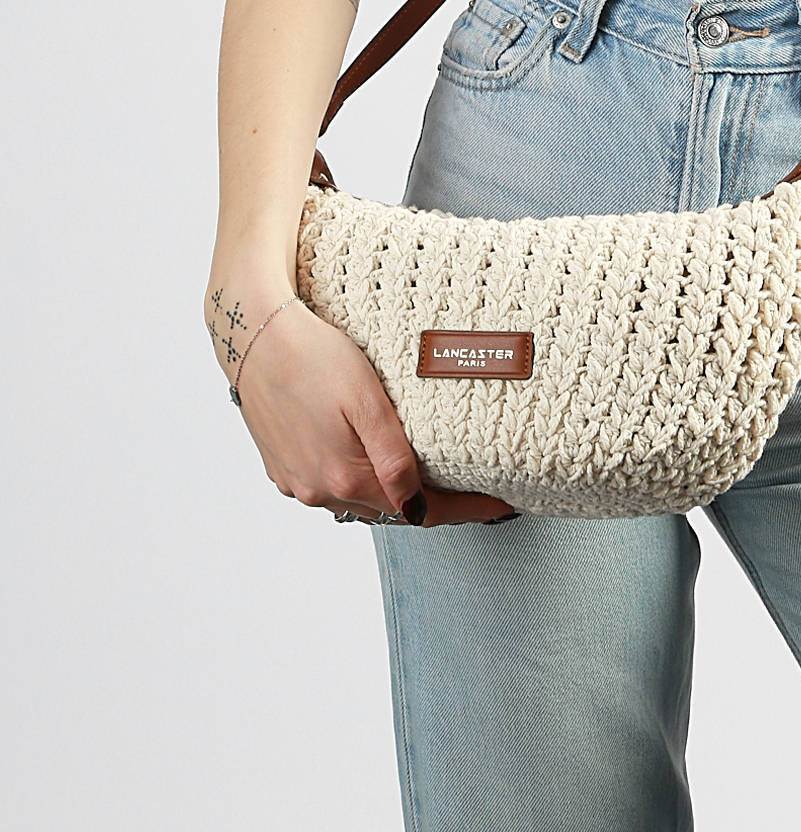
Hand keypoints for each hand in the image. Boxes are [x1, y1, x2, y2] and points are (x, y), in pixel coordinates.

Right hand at [205, 276, 516, 526]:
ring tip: (427, 474)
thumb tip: (416, 507)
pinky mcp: (281, 466)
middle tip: (472, 485)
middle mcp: (318, 490)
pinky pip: (330, 485)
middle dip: (431, 501)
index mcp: (345, 477)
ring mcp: (297, 481)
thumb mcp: (367, 400)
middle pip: (390, 510)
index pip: (420, 511)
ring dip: (391, 493)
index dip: (464, 509)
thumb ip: (394, 459)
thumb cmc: (314, 356)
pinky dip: (357, 480)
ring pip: (358, 500)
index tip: (500, 503)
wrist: (253, 336)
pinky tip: (369, 459)